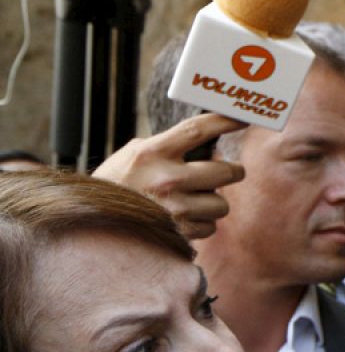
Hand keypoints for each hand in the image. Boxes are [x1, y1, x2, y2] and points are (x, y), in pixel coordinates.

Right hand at [92, 114, 246, 239]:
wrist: (95, 222)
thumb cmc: (119, 184)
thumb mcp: (134, 155)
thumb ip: (167, 146)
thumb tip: (207, 138)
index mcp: (152, 153)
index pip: (197, 130)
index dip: (223, 122)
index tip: (242, 119)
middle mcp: (166, 179)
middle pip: (225, 172)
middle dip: (231, 172)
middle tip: (227, 171)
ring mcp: (175, 208)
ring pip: (221, 203)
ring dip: (213, 202)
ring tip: (193, 200)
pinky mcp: (180, 233)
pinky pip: (211, 226)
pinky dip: (202, 223)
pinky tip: (184, 219)